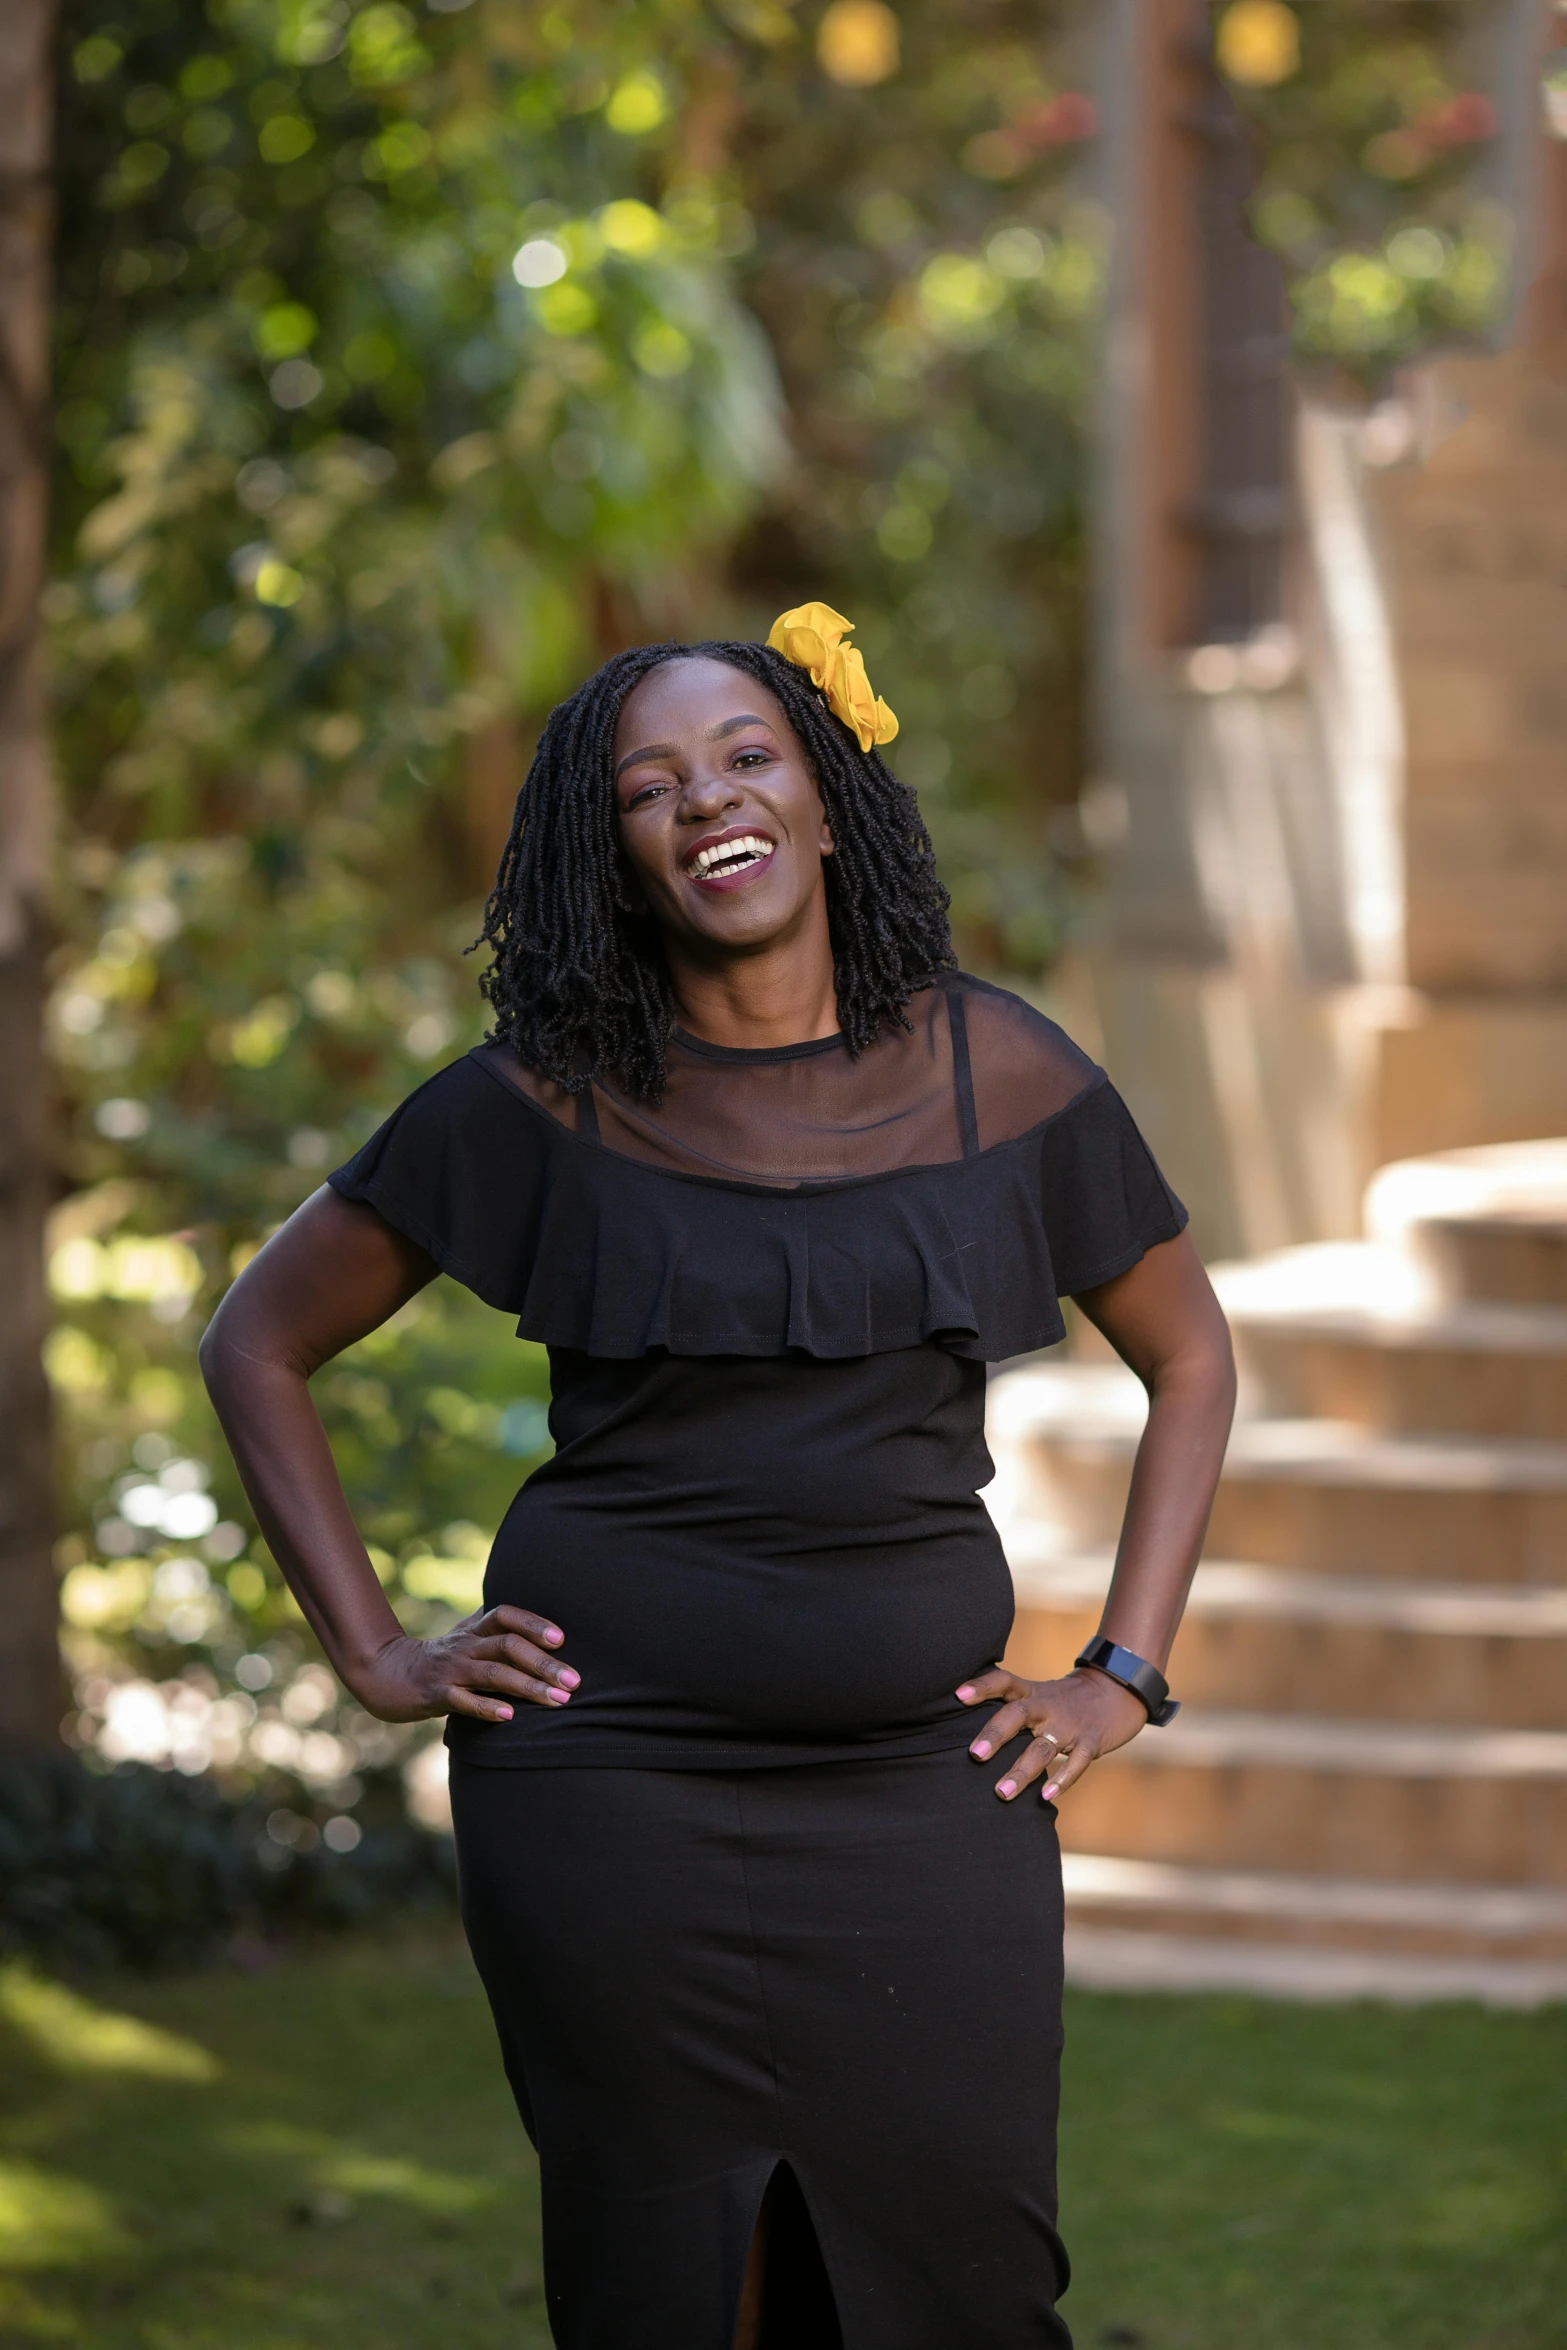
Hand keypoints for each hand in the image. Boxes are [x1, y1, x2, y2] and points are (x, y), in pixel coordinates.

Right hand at [346, 1606, 578, 1724]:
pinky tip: (510, 1716)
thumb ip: (494, 1627)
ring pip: (493, 1674)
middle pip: (508, 1645)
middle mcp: (465, 1645)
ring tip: (557, 1700)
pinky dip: (487, 1707)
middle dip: (544, 1663)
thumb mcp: (465, 1635)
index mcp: (474, 1630)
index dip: (534, 1624)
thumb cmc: (438, 1657)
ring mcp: (450, 1670)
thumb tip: (535, 1620)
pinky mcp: (435, 1695)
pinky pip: (463, 1700)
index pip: (506, 1615)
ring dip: (528, 1687)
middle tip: (574, 1681)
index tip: (562, 1639)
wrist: (385, 1673)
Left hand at [955, 1665, 1148, 1802]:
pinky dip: (1063, 1779)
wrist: (1117, 1691)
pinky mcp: (1091, 1742)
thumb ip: (1009, 1706)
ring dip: (1021, 1770)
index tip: (958, 1695)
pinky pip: (1077, 1762)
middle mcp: (1048, 1706)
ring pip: (1043, 1747)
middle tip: (975, 1754)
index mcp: (1032, 1693)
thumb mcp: (1038, 1694)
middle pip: (1018, 1714)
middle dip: (996, 1733)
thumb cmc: (1065, 1700)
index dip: (981, 1686)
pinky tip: (1046, 1796)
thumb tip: (964, 1724)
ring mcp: (1070, 1724)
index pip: (1003, 1681)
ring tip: (1001, 1793)